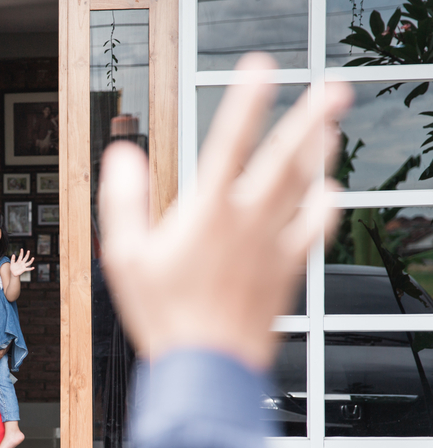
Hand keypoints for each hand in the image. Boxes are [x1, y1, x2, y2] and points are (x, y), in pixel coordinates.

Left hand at [9, 249, 34, 276]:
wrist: (13, 273)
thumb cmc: (12, 268)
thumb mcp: (12, 263)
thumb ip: (12, 259)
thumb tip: (13, 254)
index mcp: (19, 261)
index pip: (21, 256)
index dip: (21, 252)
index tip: (21, 249)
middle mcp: (22, 263)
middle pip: (25, 258)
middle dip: (27, 254)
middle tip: (28, 251)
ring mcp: (23, 266)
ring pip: (28, 263)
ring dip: (31, 261)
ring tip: (33, 258)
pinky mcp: (24, 269)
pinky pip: (28, 269)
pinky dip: (30, 268)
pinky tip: (33, 267)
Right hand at [99, 53, 351, 369]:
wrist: (209, 368)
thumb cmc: (164, 316)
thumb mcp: (124, 257)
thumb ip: (124, 200)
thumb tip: (122, 155)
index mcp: (207, 213)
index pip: (230, 143)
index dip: (247, 101)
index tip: (261, 70)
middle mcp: (248, 222)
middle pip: (286, 159)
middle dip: (311, 120)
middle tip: (334, 90)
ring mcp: (274, 245)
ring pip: (307, 190)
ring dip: (321, 155)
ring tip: (331, 127)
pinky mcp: (288, 270)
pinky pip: (316, 229)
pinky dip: (325, 205)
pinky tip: (330, 192)